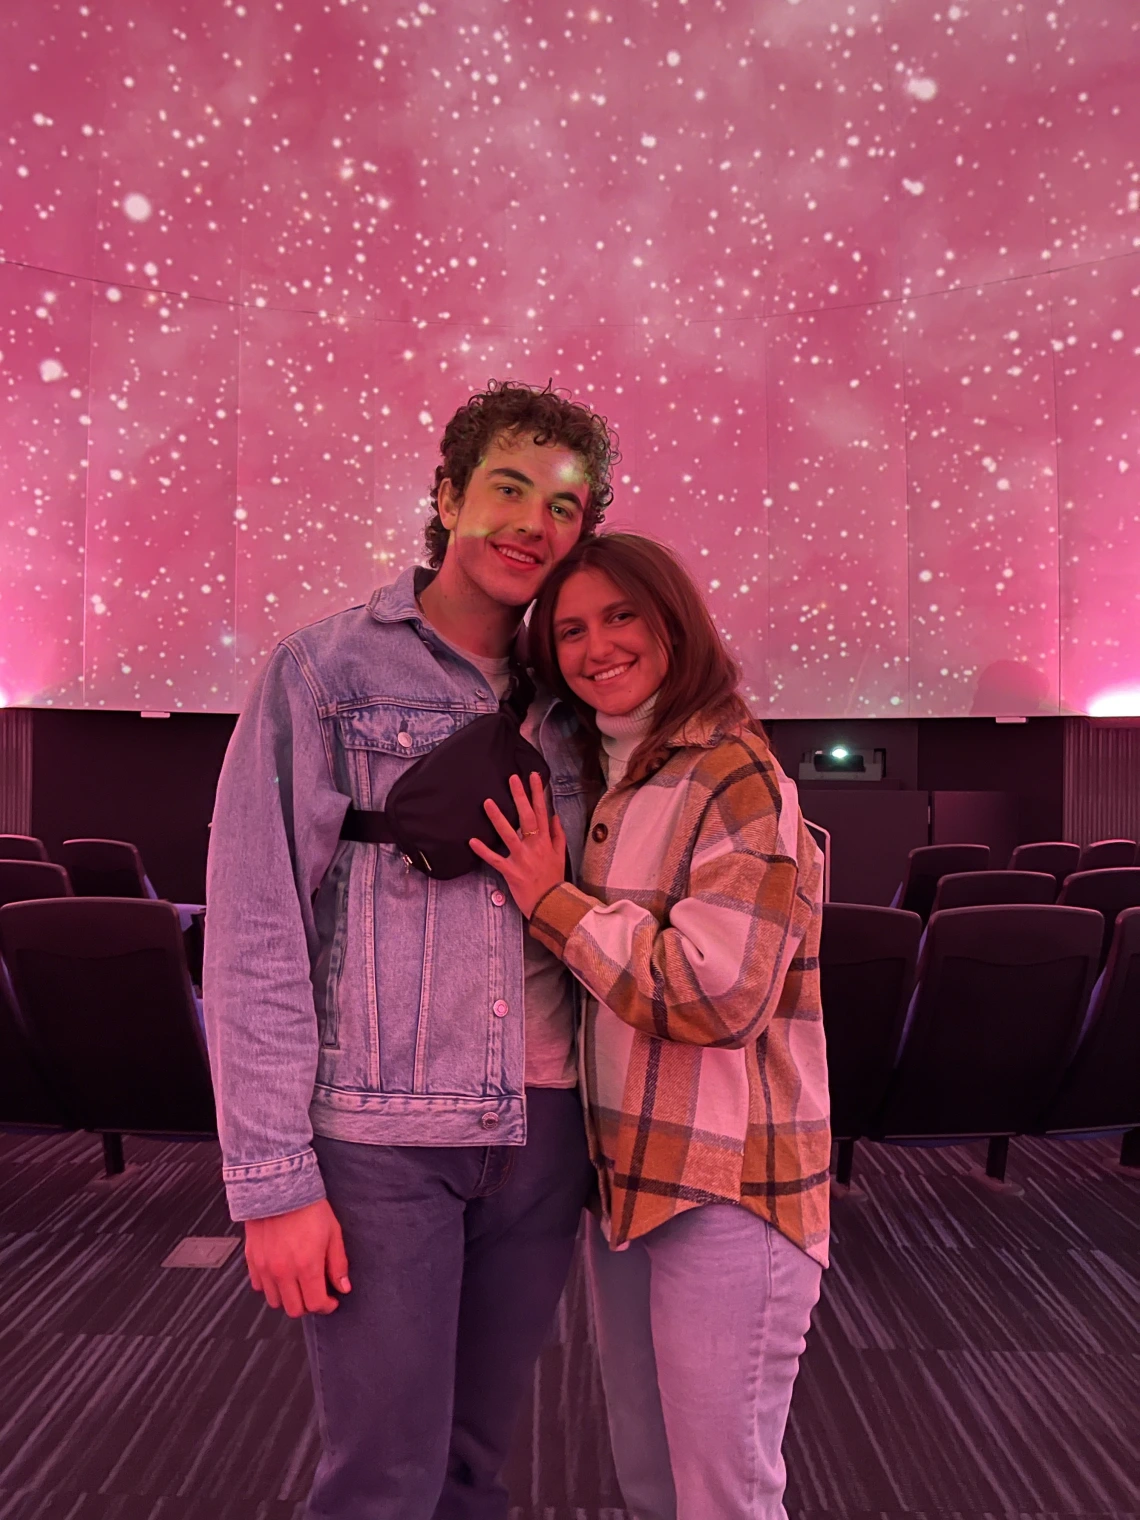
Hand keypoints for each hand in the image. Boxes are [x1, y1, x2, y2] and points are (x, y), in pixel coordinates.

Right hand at [244, 1198, 350, 1317]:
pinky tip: (281, 1274)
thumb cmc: (308, 1207)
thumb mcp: (333, 1233)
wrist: (279, 1187)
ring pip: (275, 1301)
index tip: (331, 1301)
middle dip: (308, 1305)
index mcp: (306, 1266)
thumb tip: (343, 1287)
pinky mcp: (252, 1260)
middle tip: (316, 1293)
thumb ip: (338, 1264)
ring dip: (288, 1297)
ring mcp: (265, 1267)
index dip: (327, 1306)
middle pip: (294, 1309)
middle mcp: (283, 1271)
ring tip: (298, 1283)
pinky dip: (270, 1286)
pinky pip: (259, 1286)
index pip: (315, 1304)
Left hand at [469, 771, 566, 919]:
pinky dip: (484, 851)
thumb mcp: (561, 856)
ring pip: (509, 835)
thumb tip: (555, 816)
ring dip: (498, 818)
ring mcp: (523, 859)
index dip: (537, 793)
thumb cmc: (555, 880)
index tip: (532, 776)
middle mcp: (535, 847)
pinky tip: (472, 841)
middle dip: (520, 797)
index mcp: (546, 841)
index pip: (542, 812)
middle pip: (527, 817)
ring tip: (487, 802)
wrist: (553, 905)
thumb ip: (558, 835)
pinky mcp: (512, 872)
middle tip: (512, 779)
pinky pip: (496, 860)